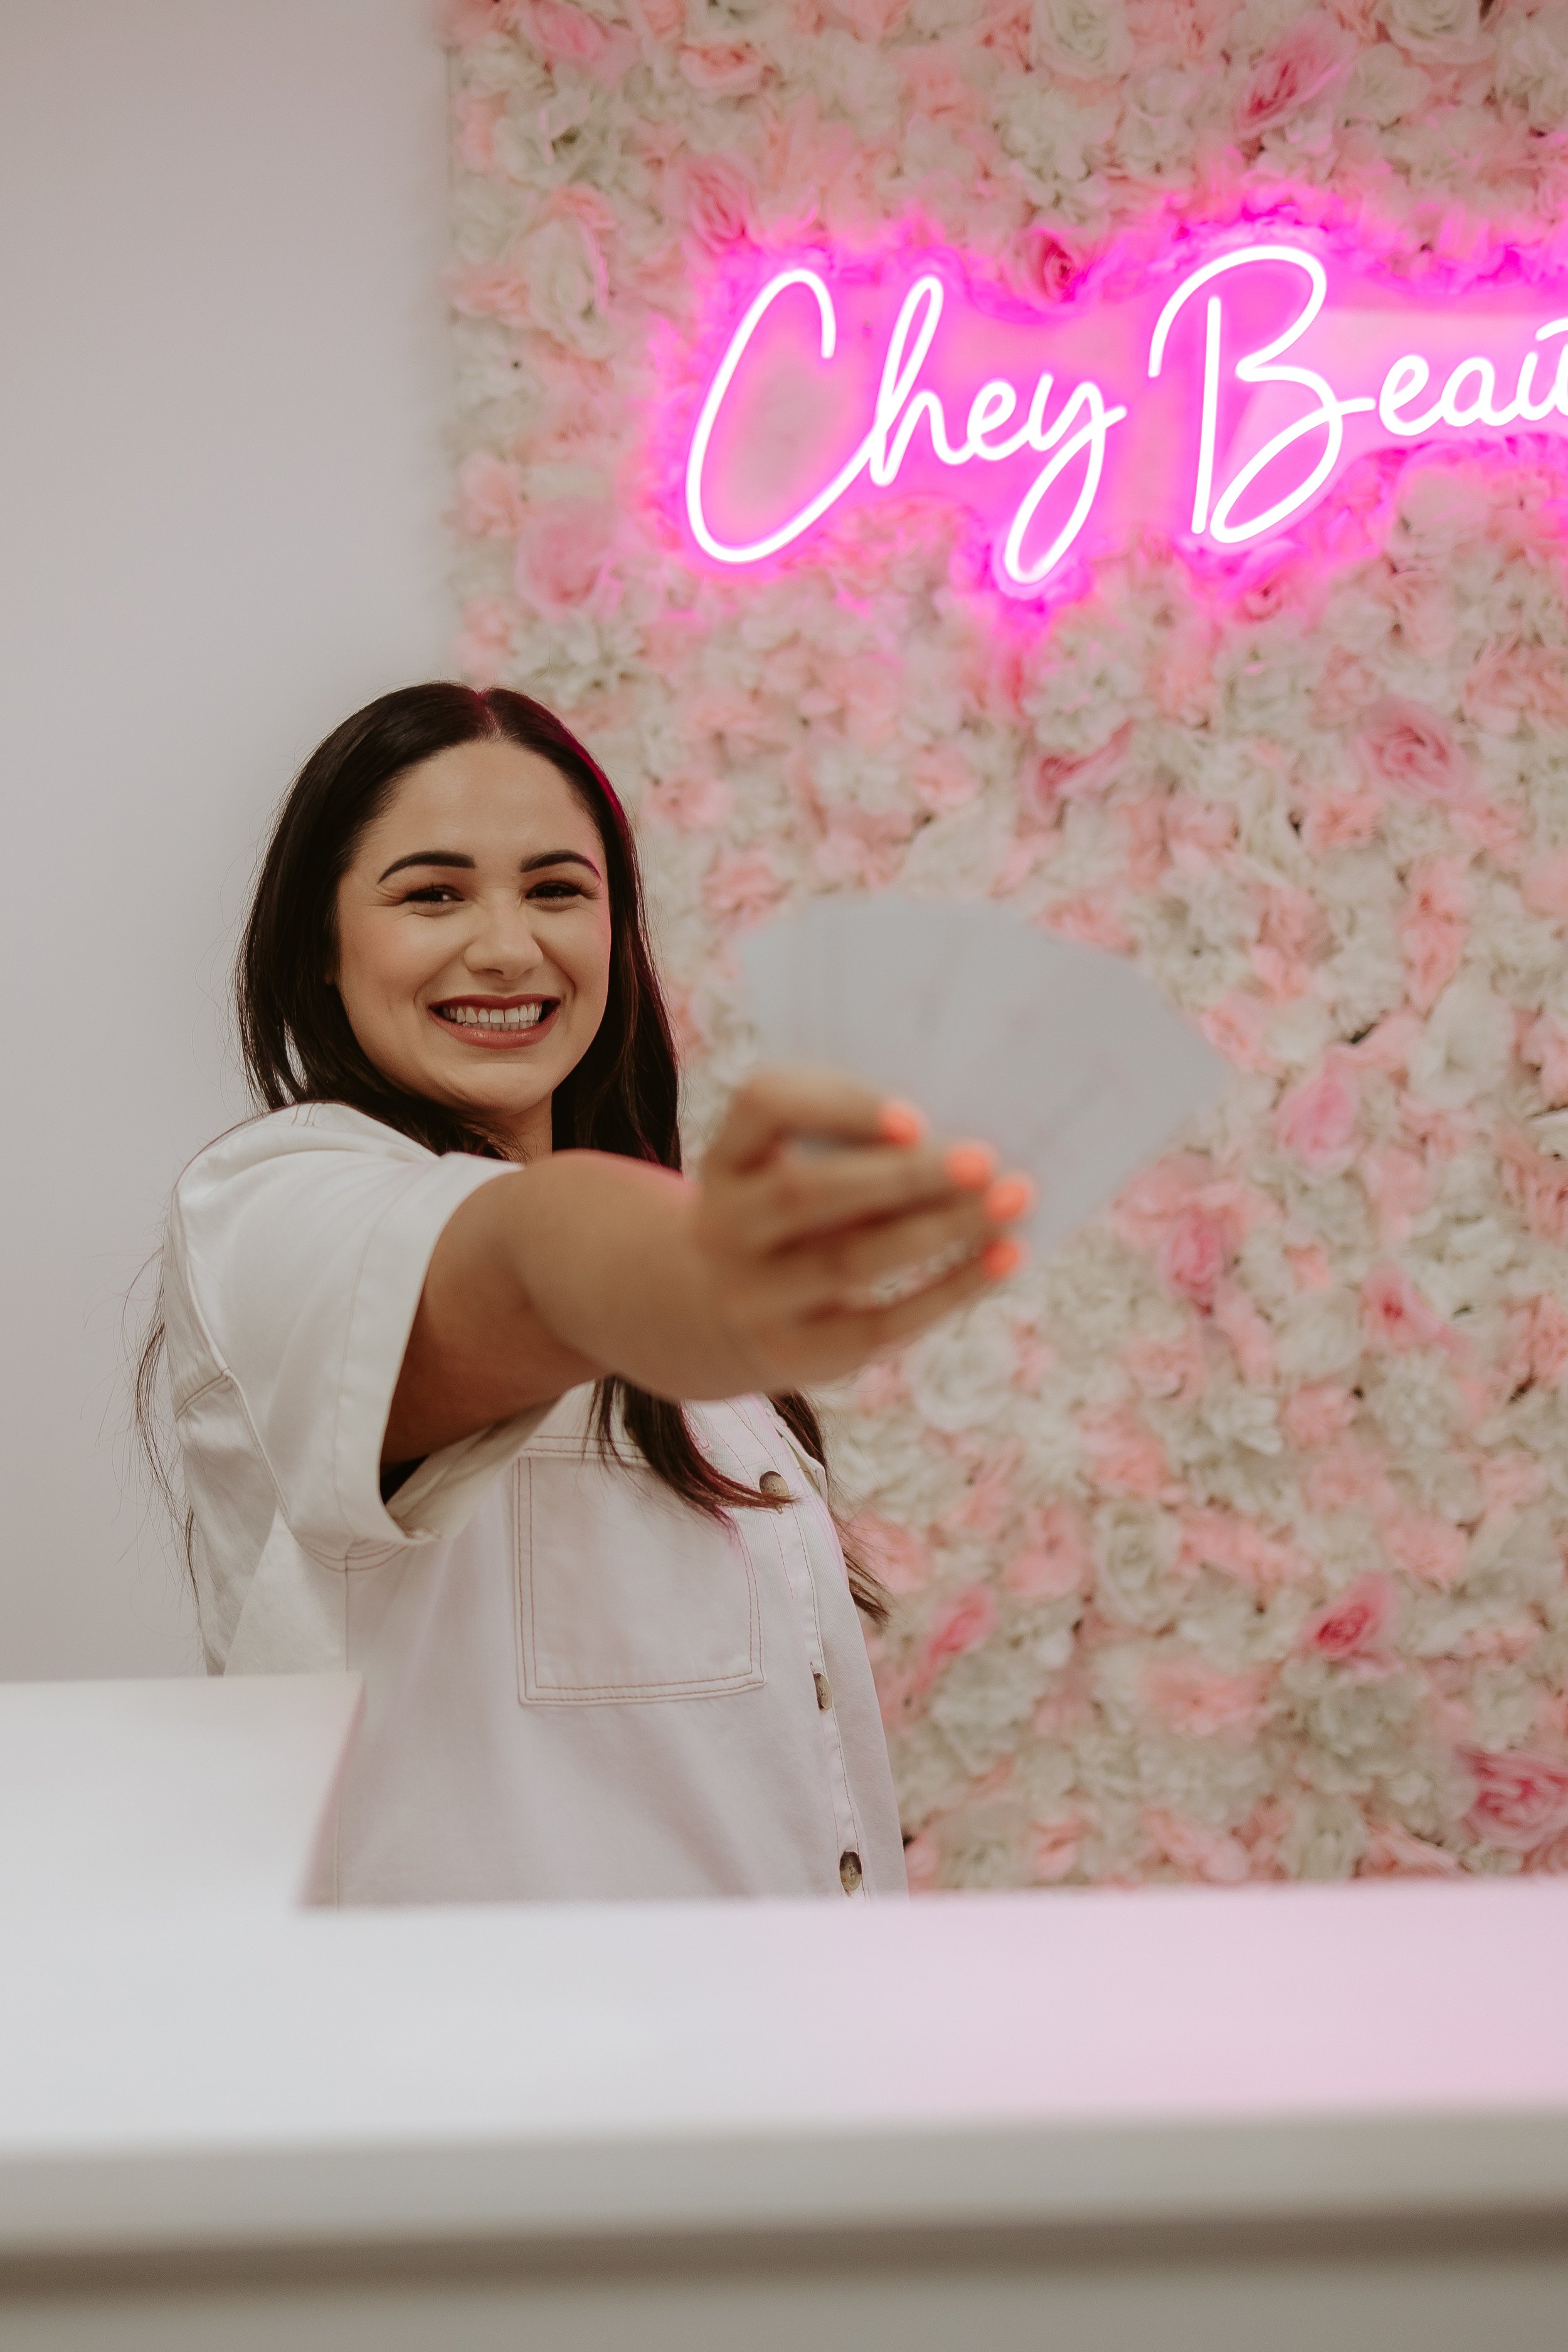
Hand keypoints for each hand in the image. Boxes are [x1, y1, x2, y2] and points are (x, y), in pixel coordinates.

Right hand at [691, 1064, 1032, 1391]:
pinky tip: (1004, 1259)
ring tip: (1010, 1204)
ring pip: (850, 1262)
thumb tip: (957, 1141)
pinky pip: (879, 1325)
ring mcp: (752, 1297)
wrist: (714, 1318)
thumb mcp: (786, 1170)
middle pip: (805, 1194)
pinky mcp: (792, 1354)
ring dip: (941, 1230)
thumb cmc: (785, 1217)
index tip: (916, 1118)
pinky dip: (951, 1290)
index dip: (837, 1106)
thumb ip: (845, 1142)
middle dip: (902, 1176)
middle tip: (984, 1161)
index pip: (762, 1106)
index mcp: (727, 1158)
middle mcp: (724, 1226)